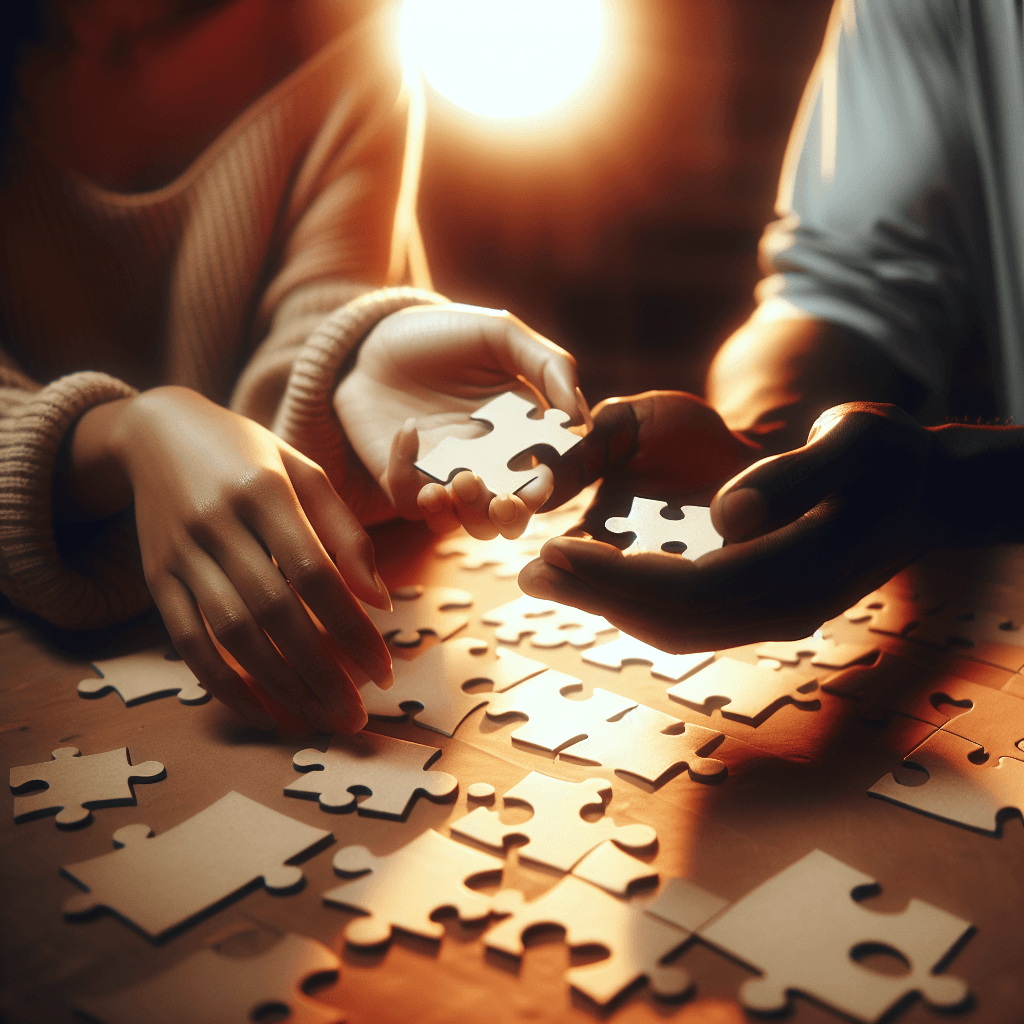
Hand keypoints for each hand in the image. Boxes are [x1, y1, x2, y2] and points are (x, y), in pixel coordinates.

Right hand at [92, 387, 392, 730]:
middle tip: (356, 716)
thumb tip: (380, 602)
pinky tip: (262, 711)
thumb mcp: (304, 471)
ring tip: (318, 719)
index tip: (383, 672)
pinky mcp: (157, 578)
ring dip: (279, 686)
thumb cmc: (249, 454)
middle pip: (275, 613)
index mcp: (265, 491)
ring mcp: (181, 553)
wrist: (157, 432)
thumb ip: (346, 532)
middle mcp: (218, 523)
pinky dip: (223, 684)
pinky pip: (187, 642)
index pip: (316, 575)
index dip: (351, 630)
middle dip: (321, 673)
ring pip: (231, 635)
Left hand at [334, 304, 587, 539]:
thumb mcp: (501, 335)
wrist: (373, 336)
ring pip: (458, 524)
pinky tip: (408, 429)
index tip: (538, 482)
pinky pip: (407, 500)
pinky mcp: (400, 479)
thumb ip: (549, 366)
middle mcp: (483, 467)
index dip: (542, 492)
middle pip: (503, 519)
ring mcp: (440, 477)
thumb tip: (579, 418)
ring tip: (454, 481)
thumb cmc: (444, 335)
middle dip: (506, 520)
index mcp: (517, 439)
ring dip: (461, 513)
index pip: (539, 482)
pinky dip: (407, 474)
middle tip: (500, 503)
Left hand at [520, 402, 953, 651]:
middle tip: (527, 574)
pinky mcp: (759, 605)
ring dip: (606, 604)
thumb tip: (725, 516)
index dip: (616, 577)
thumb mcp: (856, 444)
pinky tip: (597, 575)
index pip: (691, 588)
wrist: (921, 494)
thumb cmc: (889, 460)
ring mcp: (770, 615)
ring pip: (674, 626)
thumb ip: (793, 478)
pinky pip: (686, 616)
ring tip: (545, 576)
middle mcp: (781, 610)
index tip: (553, 552)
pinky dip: (635, 600)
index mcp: (802, 574)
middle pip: (671, 619)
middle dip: (595, 597)